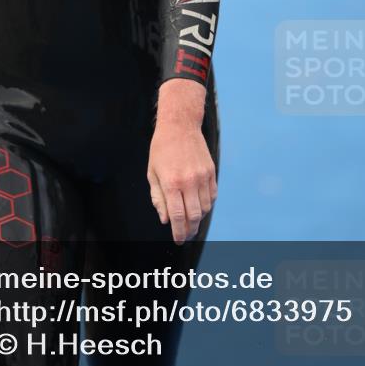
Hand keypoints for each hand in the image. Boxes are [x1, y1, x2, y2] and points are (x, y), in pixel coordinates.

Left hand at [147, 121, 217, 244]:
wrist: (180, 125)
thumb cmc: (161, 149)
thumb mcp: (152, 173)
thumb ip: (158, 198)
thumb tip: (166, 219)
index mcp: (171, 182)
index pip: (178, 216)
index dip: (178, 232)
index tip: (177, 240)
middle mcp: (189, 181)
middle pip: (194, 216)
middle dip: (190, 230)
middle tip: (185, 235)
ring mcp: (202, 176)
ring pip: (205, 207)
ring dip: (198, 218)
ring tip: (191, 222)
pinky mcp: (211, 171)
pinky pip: (212, 195)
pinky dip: (207, 205)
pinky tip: (199, 206)